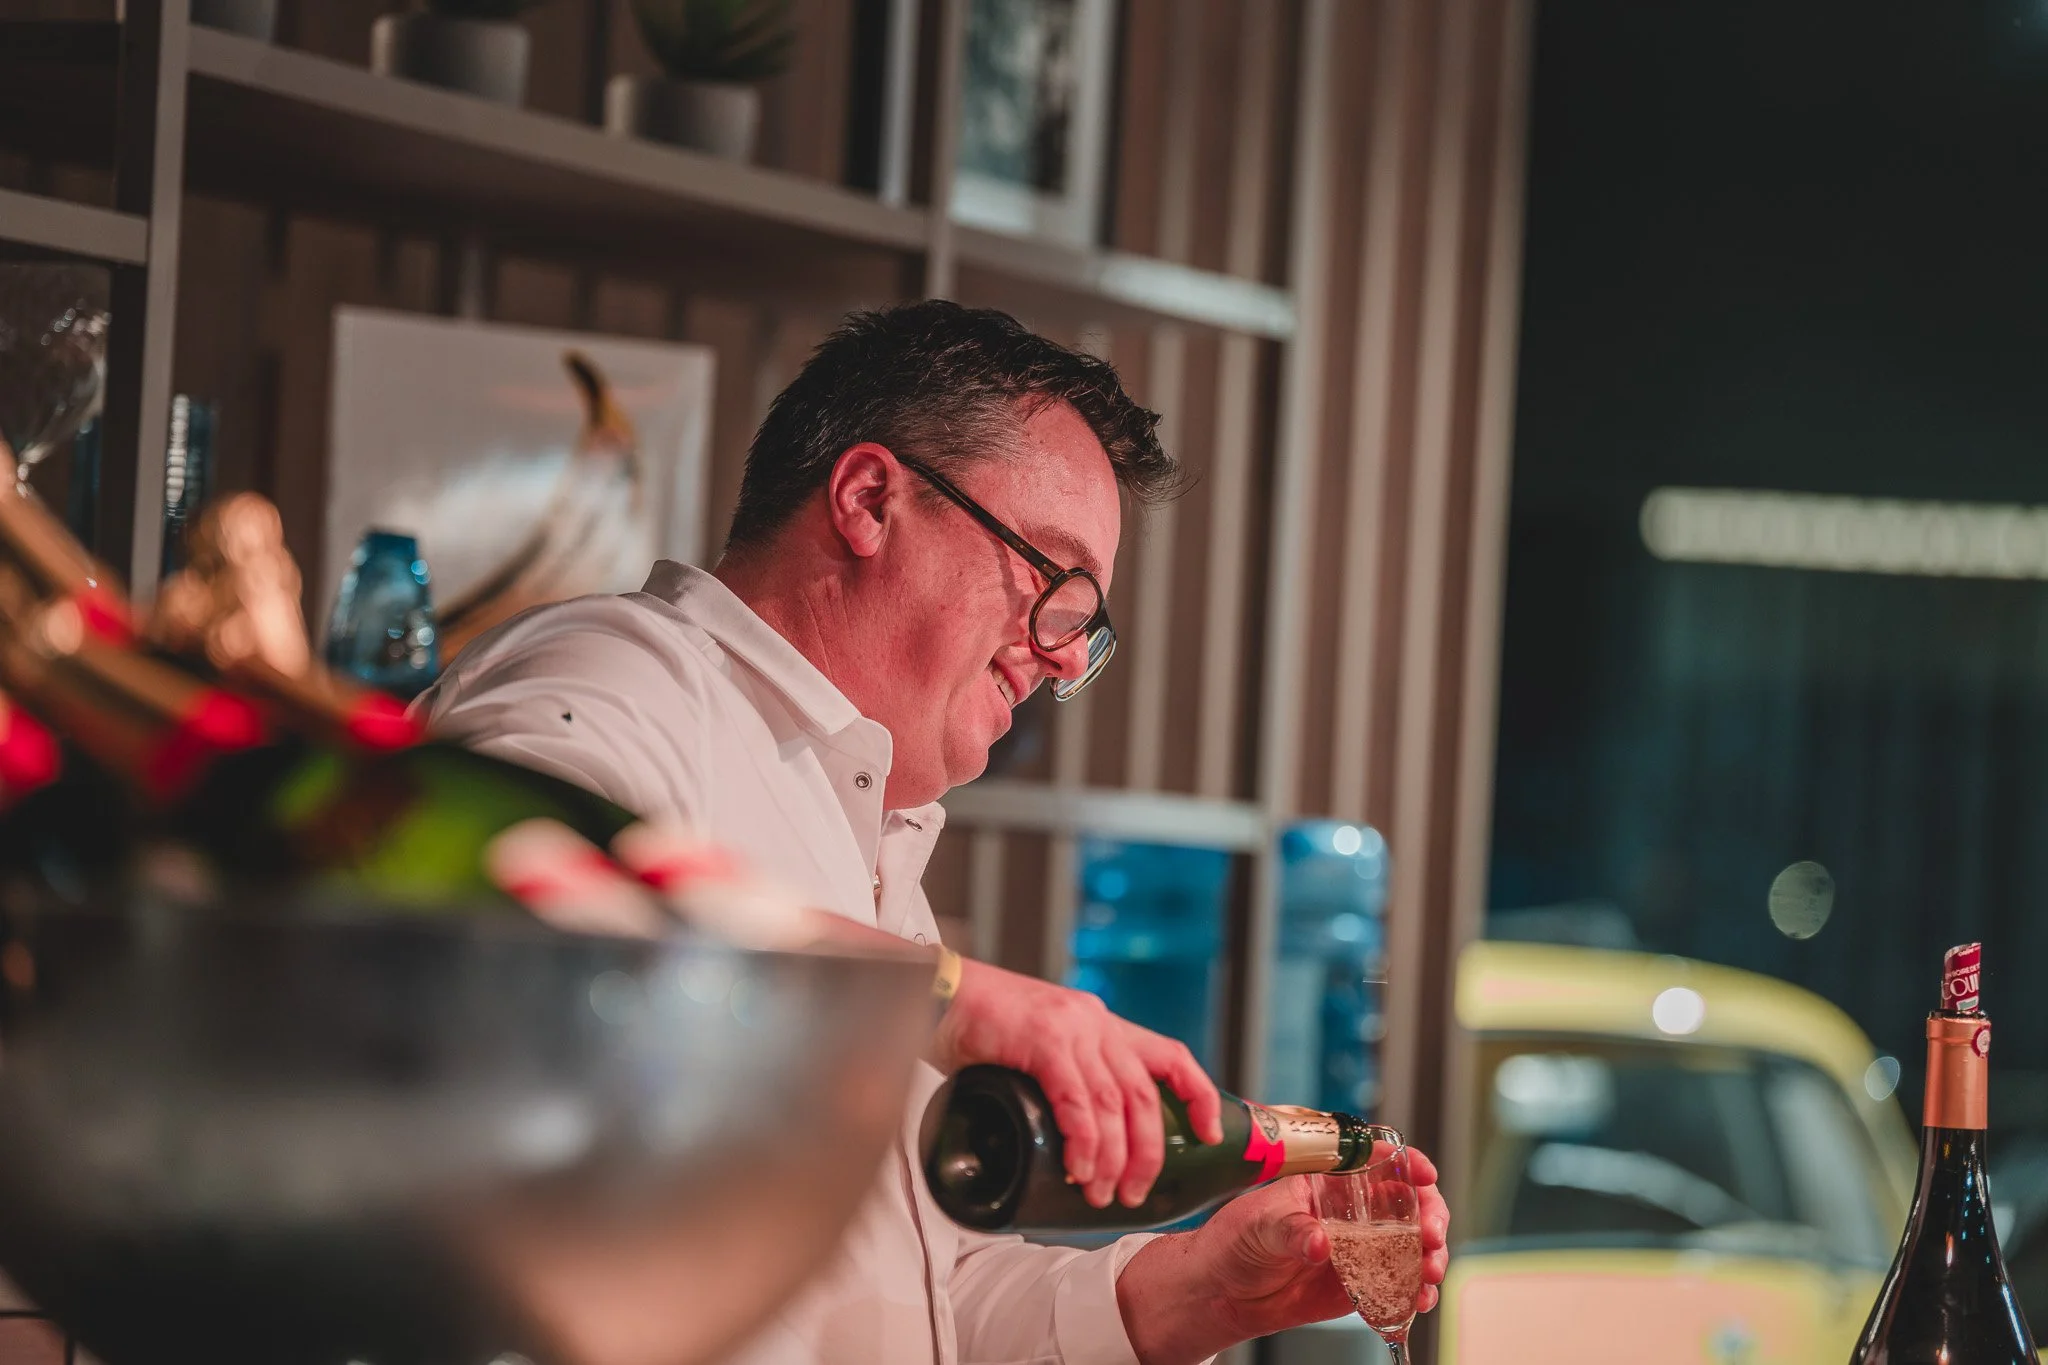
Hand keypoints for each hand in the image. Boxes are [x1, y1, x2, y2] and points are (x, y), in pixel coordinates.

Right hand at [928, 957, 1224, 1208]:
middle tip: (1135, 1195)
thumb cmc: (978, 1028)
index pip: (1171, 1056)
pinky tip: (1079, 1169)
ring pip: (1114, 1105)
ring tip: (1103, 1194)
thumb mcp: (1037, 1048)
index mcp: (1101, 1024)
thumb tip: (1072, 1144)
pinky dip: (1083, 1141)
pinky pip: (1076, 1100)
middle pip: (1144, 1097)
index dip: (1199, 1096)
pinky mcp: (1043, 1039)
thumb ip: (1063, 1080)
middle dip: (1148, 1154)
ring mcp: (1072, 1028)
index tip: (1211, 1134)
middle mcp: (1096, 1022)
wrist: (934, 991)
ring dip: (1113, 1159)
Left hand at [1116, 1154, 1450, 1364]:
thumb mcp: (1258, 1225)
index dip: (1408, 1162)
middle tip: (1431, 1236)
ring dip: (1431, 1258)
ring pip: (1412, 1246)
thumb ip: (1291, 1231)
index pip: (1377, 1161)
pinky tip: (1418, 1302)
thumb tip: (1320, 1243)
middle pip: (1409, 1204)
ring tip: (1429, 1275)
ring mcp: (1360, 1249)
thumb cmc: (1234, 1241)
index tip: (1425, 1173)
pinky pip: (1398, 1286)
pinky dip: (1415, 1294)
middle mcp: (1353, 1213)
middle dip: (1431, 1216)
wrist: (1222, 1291)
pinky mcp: (1361, 1285)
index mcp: (1329, 1183)